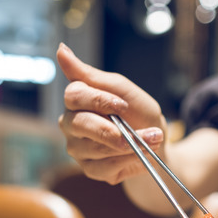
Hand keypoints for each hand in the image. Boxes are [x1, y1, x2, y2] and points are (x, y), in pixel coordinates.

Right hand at [56, 43, 167, 184]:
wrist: (157, 142)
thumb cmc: (138, 113)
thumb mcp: (121, 89)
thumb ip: (90, 74)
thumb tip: (60, 49)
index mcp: (77, 100)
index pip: (74, 95)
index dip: (99, 100)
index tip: (123, 105)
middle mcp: (71, 123)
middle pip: (78, 124)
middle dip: (112, 130)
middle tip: (139, 132)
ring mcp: (78, 148)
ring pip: (94, 148)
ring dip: (129, 145)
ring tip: (151, 140)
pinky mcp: (89, 169)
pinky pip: (103, 167)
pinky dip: (127, 161)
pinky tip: (140, 155)